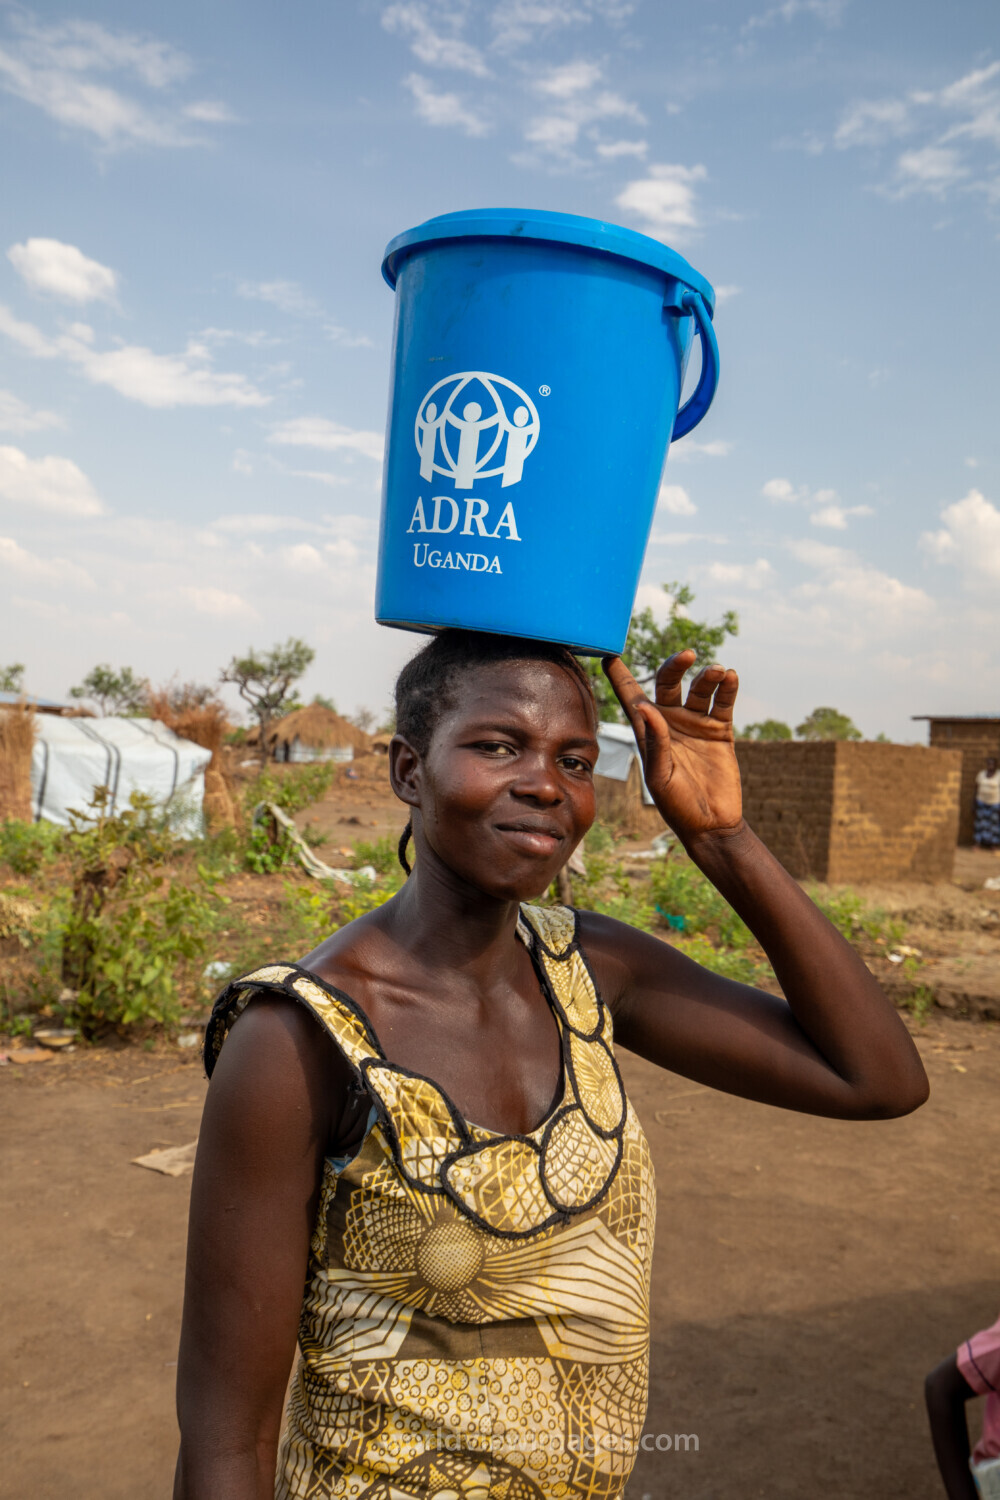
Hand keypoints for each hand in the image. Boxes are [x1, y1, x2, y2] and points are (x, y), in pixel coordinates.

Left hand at [602, 651, 742, 843]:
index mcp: (648, 732)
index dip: (620, 676)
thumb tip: (647, 707)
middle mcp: (670, 722)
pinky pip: (723, 703)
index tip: (610, 654)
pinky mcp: (719, 730)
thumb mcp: (660, 777)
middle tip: (687, 655)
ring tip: (717, 672)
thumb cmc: (676, 806)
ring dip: (707, 676)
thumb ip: (655, 743)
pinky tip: (730, 677)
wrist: (711, 824)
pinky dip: (727, 688)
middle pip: (668, 683)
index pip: (631, 697)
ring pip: (699, 689)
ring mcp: (695, 724)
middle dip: (675, 666)